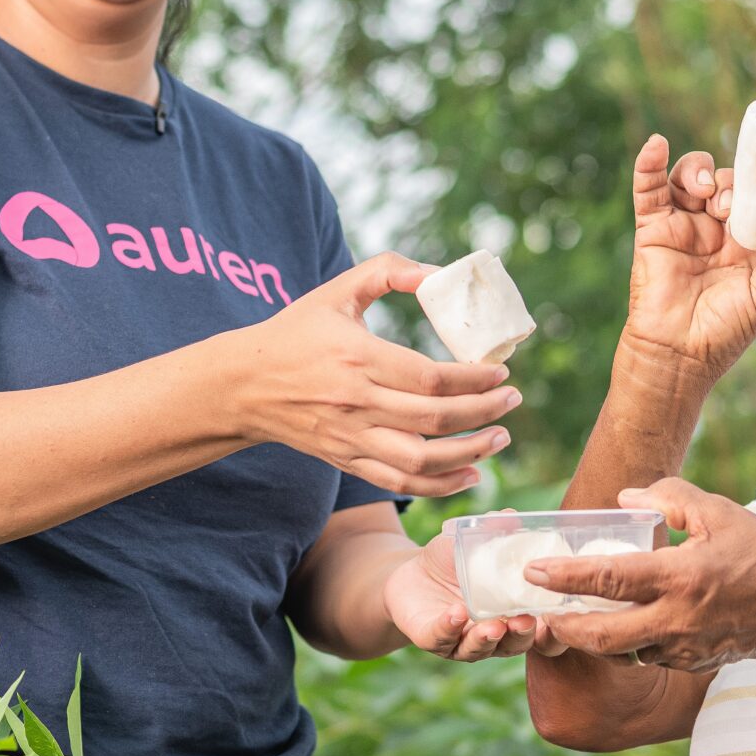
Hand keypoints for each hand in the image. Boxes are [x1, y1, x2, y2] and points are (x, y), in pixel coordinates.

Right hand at [233, 254, 520, 496]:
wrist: (243, 385)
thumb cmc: (295, 332)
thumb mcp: (337, 291)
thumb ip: (387, 271)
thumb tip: (437, 272)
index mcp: (357, 357)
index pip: (429, 378)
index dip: (473, 379)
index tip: (501, 372)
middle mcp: (355, 403)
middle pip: (434, 419)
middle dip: (484, 412)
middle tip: (512, 400)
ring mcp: (351, 437)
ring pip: (421, 460)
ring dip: (470, 453)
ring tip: (500, 438)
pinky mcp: (347, 460)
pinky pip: (400, 482)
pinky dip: (440, 485)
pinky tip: (471, 473)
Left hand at [383, 531, 551, 660]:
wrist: (414, 572)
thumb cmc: (456, 562)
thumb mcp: (475, 543)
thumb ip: (495, 532)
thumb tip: (511, 516)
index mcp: (515, 614)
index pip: (544, 634)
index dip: (556, 633)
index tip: (561, 616)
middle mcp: (495, 636)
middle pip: (515, 645)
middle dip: (522, 635)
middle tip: (524, 621)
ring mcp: (463, 641)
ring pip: (480, 649)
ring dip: (488, 639)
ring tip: (494, 625)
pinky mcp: (432, 640)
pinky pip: (442, 639)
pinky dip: (450, 628)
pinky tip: (456, 613)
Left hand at [525, 478, 755, 671]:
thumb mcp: (721, 512)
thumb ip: (671, 498)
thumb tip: (626, 496)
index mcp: (680, 577)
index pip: (609, 578)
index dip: (566, 576)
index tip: (534, 570)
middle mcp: (676, 619)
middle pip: (602, 635)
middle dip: (563, 626)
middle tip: (538, 611)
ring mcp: (683, 647)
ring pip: (621, 651)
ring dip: (592, 638)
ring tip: (568, 618)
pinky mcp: (690, 662)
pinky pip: (646, 656)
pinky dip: (627, 643)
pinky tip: (619, 624)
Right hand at [619, 134, 755, 380]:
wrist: (679, 356)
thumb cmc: (723, 333)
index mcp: (748, 241)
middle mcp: (717, 228)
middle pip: (726, 181)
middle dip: (732, 183)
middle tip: (731, 205)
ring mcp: (684, 225)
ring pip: (691, 178)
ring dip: (700, 172)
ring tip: (705, 190)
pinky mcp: (653, 229)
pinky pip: (649, 190)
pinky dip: (649, 164)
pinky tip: (656, 144)